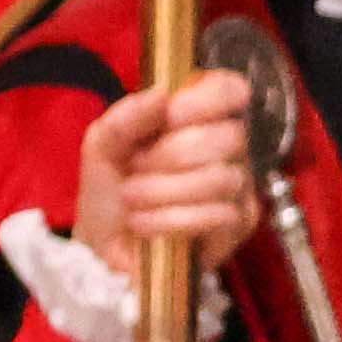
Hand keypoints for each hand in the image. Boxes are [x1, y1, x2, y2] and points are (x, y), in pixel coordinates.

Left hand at [67, 68, 265, 280]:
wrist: (105, 251)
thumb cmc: (109, 195)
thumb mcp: (102, 147)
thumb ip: (126, 117)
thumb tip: (161, 94)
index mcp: (196, 118)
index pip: (229, 90)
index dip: (205, 100)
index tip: (170, 115)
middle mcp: (225, 148)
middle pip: (228, 136)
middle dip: (172, 154)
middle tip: (135, 167)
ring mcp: (237, 187)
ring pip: (220, 177)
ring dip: (164, 191)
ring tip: (133, 200)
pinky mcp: (238, 225)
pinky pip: (219, 214)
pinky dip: (171, 219)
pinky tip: (145, 225)